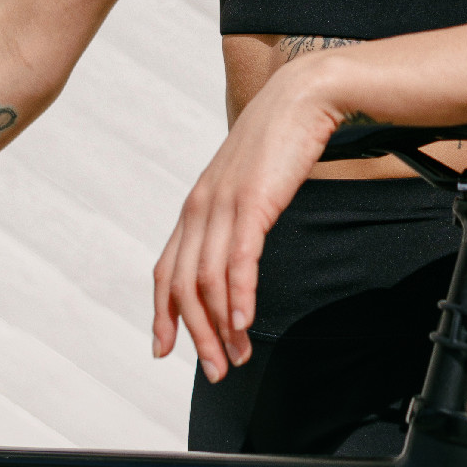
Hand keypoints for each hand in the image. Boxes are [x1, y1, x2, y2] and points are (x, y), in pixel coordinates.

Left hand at [152, 65, 347, 383]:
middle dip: (196, 335)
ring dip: (221, 327)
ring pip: (208, 280)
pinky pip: (239, 260)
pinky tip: (245, 323)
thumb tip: (238, 248)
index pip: (166, 269)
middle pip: (183, 285)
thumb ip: (236, 216)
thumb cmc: (281, 140)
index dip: (162, 313)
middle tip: (215, 370)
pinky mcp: (252, 201)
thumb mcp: (248, 184)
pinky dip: (239, 297)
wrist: (304, 96)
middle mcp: (200, 207)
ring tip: (235, 358)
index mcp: (196, 205)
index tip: (164, 349)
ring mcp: (223, 204)